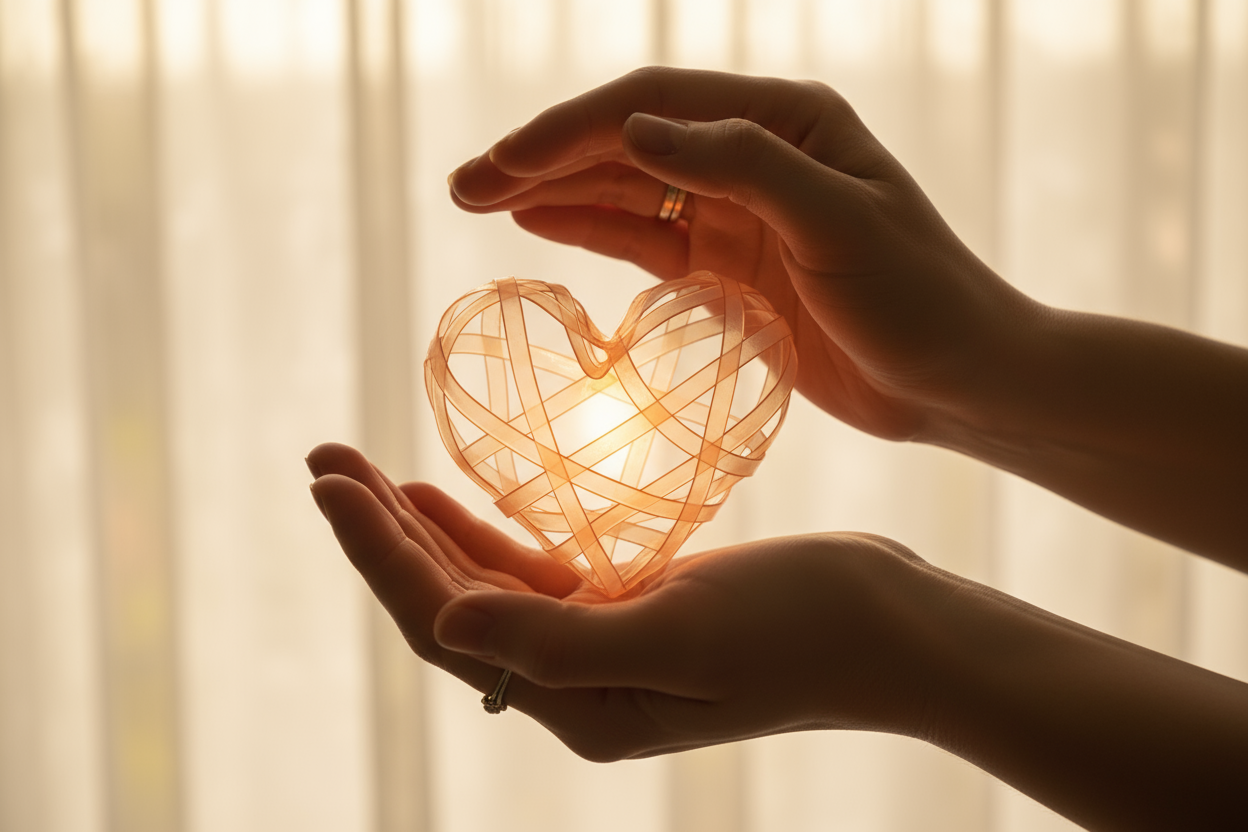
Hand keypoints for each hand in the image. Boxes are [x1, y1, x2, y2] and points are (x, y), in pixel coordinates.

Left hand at [306, 442, 942, 760]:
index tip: (330, 482)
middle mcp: (572, 683)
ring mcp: (598, 646)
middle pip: (448, 603)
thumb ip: (554, 639)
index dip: (380, 554)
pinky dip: (477, 532)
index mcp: (573, 702)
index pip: (446, 625)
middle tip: (321, 460)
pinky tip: (439, 496)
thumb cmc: (801, 631)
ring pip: (480, 584)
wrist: (892, 626)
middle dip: (379, 533)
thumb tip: (445, 623)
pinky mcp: (627, 607)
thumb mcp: (678, 633)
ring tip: (357, 472)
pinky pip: (528, 570)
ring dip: (417, 527)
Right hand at [449, 67, 1037, 440]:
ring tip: (476, 199)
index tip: (503, 164)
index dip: (570, 129)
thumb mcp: (840, 222)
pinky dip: (589, 229)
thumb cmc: (921, 297)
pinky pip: (643, 240)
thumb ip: (743, 166)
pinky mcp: (726, 266)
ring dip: (552, 191)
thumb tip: (637, 127)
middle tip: (462, 182)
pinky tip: (537, 225)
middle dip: (542, 157)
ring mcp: (735, 211)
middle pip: (626, 141)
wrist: (959, 380)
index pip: (654, 105)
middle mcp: (753, 152)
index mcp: (785, 118)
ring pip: (624, 189)